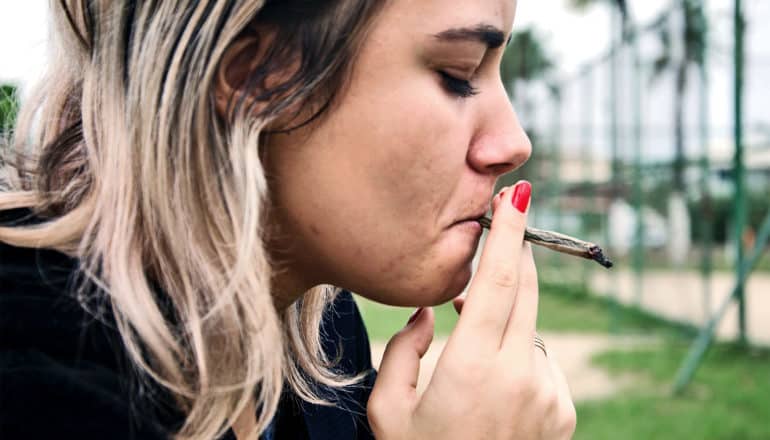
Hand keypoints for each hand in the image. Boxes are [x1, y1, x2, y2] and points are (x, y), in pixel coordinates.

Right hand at [368, 181, 575, 438]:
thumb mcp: (387, 410)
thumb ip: (402, 349)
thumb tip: (429, 312)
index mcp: (474, 368)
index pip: (497, 283)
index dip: (509, 233)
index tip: (518, 195)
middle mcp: (521, 374)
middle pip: (524, 290)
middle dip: (514, 255)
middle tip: (499, 230)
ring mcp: (549, 393)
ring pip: (530, 327)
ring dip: (505, 320)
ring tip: (470, 359)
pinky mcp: (563, 409)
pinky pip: (542, 359)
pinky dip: (520, 356)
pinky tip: (494, 389)